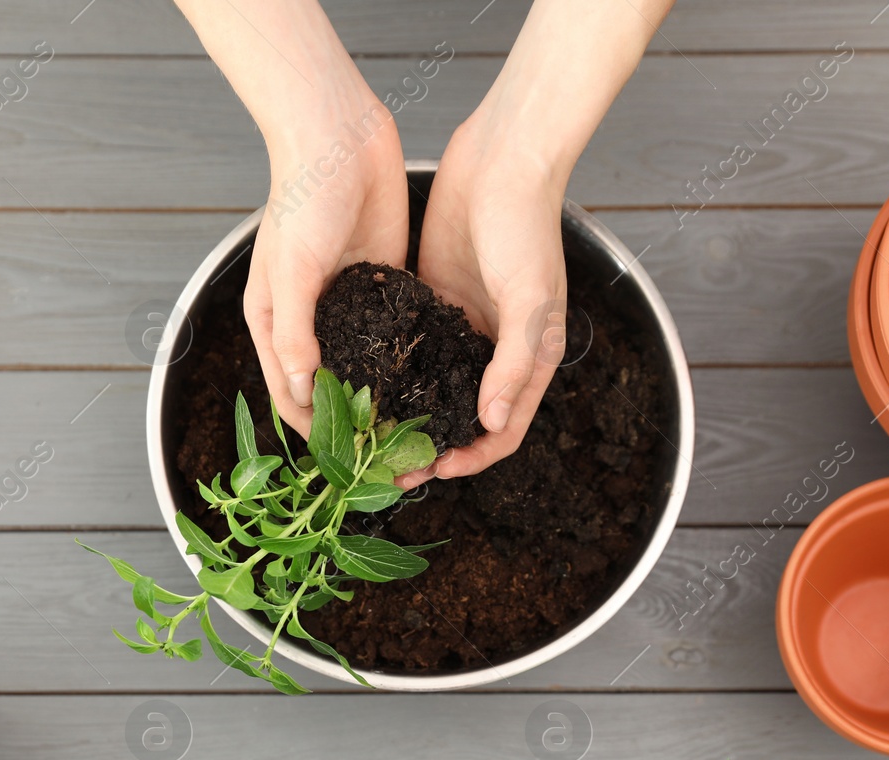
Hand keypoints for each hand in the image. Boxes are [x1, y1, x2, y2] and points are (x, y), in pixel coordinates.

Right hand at [243, 87, 407, 436]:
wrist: (340, 136)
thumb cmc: (303, 197)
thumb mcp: (293, 270)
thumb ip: (296, 332)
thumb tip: (303, 391)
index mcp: (275, 324)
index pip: (293, 399)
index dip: (319, 435)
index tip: (354, 466)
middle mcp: (311, 324)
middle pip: (333, 392)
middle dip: (360, 428)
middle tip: (397, 461)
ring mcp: (351, 308)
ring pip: (369, 370)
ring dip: (391, 402)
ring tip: (423, 435)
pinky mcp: (386, 288)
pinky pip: (398, 338)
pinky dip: (412, 363)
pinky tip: (440, 386)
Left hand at [405, 107, 567, 485]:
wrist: (502, 159)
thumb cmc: (526, 225)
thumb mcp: (530, 298)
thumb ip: (513, 362)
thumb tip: (492, 421)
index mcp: (530, 358)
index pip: (504, 431)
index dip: (472, 458)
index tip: (434, 470)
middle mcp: (495, 350)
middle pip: (463, 417)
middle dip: (431, 446)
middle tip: (390, 466)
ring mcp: (461, 326)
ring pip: (432, 387)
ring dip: (405, 413)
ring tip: (368, 433)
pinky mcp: (432, 300)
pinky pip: (411, 347)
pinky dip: (391, 369)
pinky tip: (358, 382)